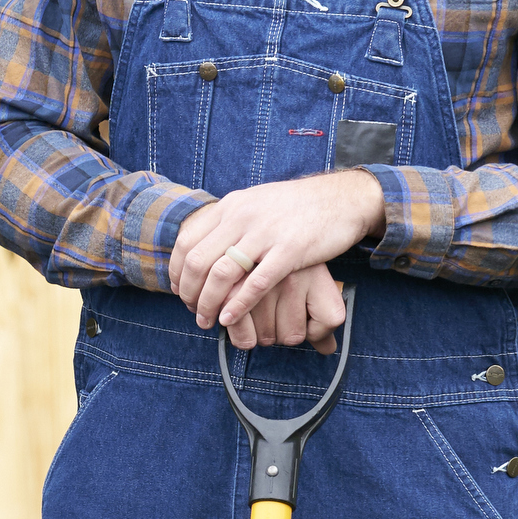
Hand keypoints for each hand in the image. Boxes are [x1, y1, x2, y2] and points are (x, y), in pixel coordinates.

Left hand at [170, 170, 386, 350]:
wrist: (341, 198)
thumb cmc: (297, 206)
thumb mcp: (255, 203)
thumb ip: (230, 220)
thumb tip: (204, 241)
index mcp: (231, 206)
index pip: (186, 240)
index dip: (177, 271)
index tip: (179, 290)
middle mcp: (242, 217)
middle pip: (198, 260)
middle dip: (189, 292)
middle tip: (192, 311)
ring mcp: (266, 233)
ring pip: (221, 273)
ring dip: (208, 303)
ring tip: (208, 320)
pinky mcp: (290, 251)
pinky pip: (256, 283)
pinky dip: (238, 304)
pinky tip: (230, 319)